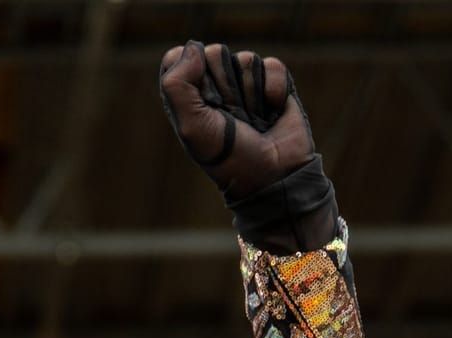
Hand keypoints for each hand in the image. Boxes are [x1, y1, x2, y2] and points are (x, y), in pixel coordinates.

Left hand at [159, 41, 314, 202]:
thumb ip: (177, 85)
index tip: (203, 107)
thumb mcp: (191, 127)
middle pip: (214, 53)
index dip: (191, 76)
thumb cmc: (229, 158)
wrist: (273, 177)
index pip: (178, 56)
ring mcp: (245, 82)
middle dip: (225, 88)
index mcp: (189, 94)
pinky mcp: (274, 83)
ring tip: (253, 121)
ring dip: (250, 96)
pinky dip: (273, 91)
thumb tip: (195, 47)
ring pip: (246, 60)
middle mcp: (216, 84)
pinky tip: (273, 113)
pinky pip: (272, 66)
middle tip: (232, 119)